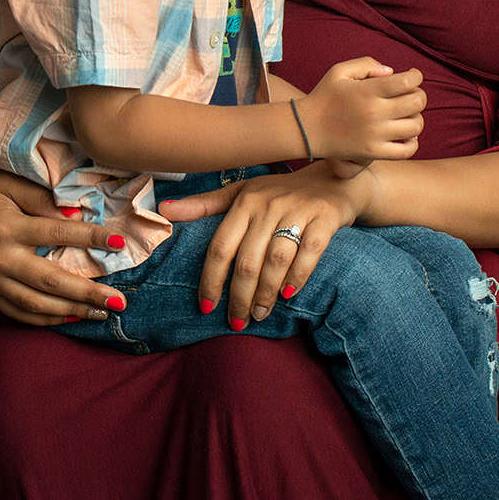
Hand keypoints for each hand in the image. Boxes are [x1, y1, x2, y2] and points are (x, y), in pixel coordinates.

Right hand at [0, 151, 127, 325]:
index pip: (58, 234)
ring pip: (36, 304)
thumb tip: (75, 213)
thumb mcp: (6, 181)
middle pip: (51, 280)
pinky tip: (72, 318)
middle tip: (119, 301)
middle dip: (87, 293)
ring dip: (72, 311)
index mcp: (7, 227)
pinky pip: (18, 312)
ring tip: (103, 313)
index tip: (119, 242)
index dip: (91, 238)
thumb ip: (39, 197)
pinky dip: (46, 320)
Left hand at [160, 160, 374, 327]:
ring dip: (266, 293)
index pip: (221, 246)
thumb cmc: (280, 191)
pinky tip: (288, 295)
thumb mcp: (242, 192)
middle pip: (248, 260)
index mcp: (245, 201)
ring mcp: (299, 211)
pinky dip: (298, 277)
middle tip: (237, 321)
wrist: (334, 178)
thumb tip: (163, 210)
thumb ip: (204, 204)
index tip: (206, 306)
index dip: (211, 279)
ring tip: (259, 314)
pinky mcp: (325, 218)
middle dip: (239, 296)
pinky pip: (309, 253)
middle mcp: (269, 205)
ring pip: (276, 260)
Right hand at [297, 57, 424, 162]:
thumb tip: (392, 72)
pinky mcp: (373, 152)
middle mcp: (374, 113)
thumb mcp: (340, 71)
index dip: (416, 76)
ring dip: (416, 118)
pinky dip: (412, 142)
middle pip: (416, 103)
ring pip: (416, 126)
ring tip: (406, 115)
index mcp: (368, 91)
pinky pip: (406, 150)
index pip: (408, 82)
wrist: (306, 129)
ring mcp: (375, 135)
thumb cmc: (325, 97)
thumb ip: (367, 64)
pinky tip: (405, 135)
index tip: (412, 76)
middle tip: (411, 95)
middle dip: (419, 95)